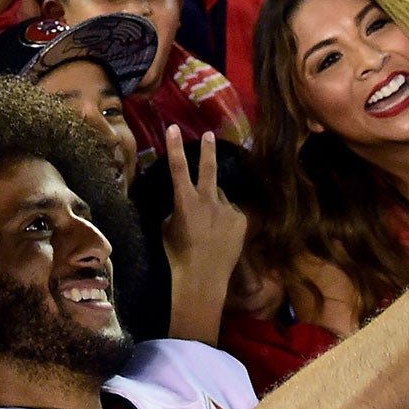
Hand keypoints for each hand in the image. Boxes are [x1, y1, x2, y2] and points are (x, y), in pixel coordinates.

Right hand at [162, 127, 246, 292]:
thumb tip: (186, 201)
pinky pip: (230, 211)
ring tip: (207, 223)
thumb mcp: (168, 227)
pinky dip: (224, 217)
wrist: (202, 280)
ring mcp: (228, 210)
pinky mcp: (241, 221)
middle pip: (209, 169)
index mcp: (185, 202)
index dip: (174, 147)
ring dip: (213, 201)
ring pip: (220, 196)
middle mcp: (209, 201)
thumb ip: (178, 208)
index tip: (172, 128)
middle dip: (207, 150)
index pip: (178, 168)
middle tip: (209, 134)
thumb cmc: (177, 256)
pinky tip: (219, 233)